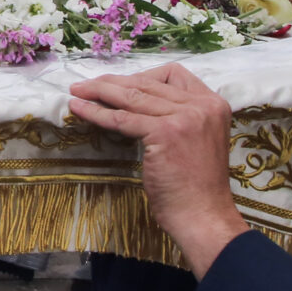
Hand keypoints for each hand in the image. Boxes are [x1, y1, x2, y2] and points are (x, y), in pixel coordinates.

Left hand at [68, 64, 248, 274]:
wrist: (203, 216)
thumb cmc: (196, 187)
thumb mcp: (196, 140)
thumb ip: (178, 118)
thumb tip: (136, 103)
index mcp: (214, 104)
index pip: (174, 74)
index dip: (143, 75)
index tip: (121, 84)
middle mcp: (202, 105)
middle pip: (149, 82)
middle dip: (114, 82)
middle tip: (88, 84)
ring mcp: (184, 117)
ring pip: (133, 96)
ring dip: (100, 91)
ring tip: (77, 91)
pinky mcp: (165, 133)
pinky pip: (122, 118)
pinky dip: (97, 113)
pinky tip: (80, 108)